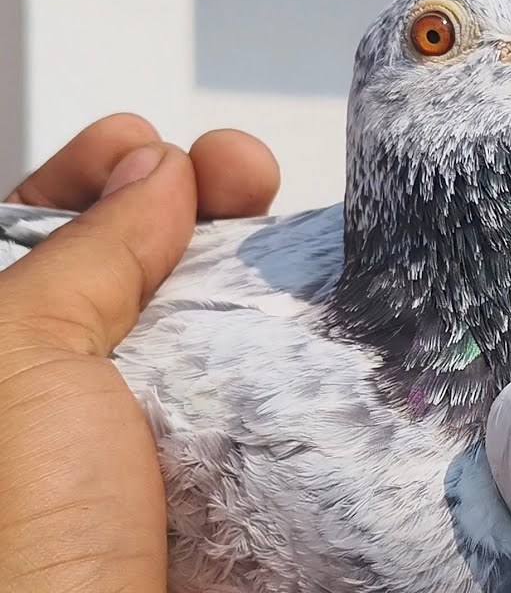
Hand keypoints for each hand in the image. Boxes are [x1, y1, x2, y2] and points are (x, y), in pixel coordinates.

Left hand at [0, 114, 279, 592]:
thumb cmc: (17, 536)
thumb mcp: (16, 355)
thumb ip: (86, 250)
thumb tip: (154, 171)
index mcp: (1, 347)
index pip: (30, 233)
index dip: (89, 173)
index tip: (145, 141)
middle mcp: (59, 390)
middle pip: (126, 261)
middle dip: (187, 200)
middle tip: (242, 170)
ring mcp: (138, 431)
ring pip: (201, 319)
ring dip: (249, 264)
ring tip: (287, 223)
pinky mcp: (211, 471)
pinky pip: (253, 387)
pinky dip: (286, 346)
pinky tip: (313, 316)